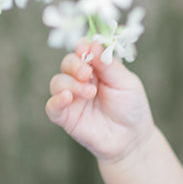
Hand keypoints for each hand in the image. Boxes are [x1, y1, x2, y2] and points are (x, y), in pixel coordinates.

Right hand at [45, 42, 153, 163]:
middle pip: (67, 63)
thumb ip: (109, 66)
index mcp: (97, 68)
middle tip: (86, 73)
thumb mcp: (126, 83)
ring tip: (89, 92)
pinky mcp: (66, 117)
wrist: (131, 139)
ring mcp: (72, 99)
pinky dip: (56, 101)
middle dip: (75, 65)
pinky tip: (67, 98)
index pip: (82, 51)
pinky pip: (51, 107)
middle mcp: (81, 80)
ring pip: (58, 82)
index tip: (85, 48)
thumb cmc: (131, 108)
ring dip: (71, 84)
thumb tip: (94, 44)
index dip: (82, 47)